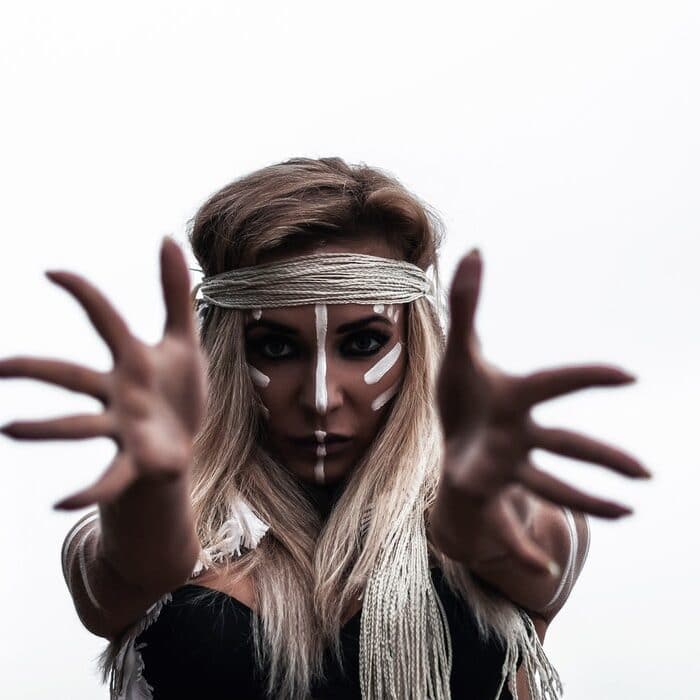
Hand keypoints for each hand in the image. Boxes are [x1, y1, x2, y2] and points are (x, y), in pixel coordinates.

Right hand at [0, 237, 207, 509]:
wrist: (186, 439)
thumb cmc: (178, 388)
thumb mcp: (184, 339)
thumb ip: (175, 292)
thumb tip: (166, 236)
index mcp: (132, 360)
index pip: (105, 320)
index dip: (84, 294)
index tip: (52, 271)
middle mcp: (118, 392)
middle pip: (71, 376)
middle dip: (34, 369)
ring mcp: (123, 427)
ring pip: (78, 426)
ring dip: (45, 428)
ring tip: (7, 429)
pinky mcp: (137, 459)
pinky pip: (109, 477)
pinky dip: (88, 491)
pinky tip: (59, 505)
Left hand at [435, 249, 650, 571]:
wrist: (454, 427)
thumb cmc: (463, 389)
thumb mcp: (459, 349)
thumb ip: (466, 302)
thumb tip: (474, 247)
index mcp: (514, 397)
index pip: (553, 383)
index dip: (587, 376)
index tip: (628, 375)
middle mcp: (519, 434)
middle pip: (567, 445)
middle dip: (603, 457)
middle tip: (646, 474)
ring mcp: (508, 466)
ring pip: (552, 487)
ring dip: (587, 502)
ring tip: (627, 515)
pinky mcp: (489, 490)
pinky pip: (508, 519)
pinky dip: (521, 542)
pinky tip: (536, 565)